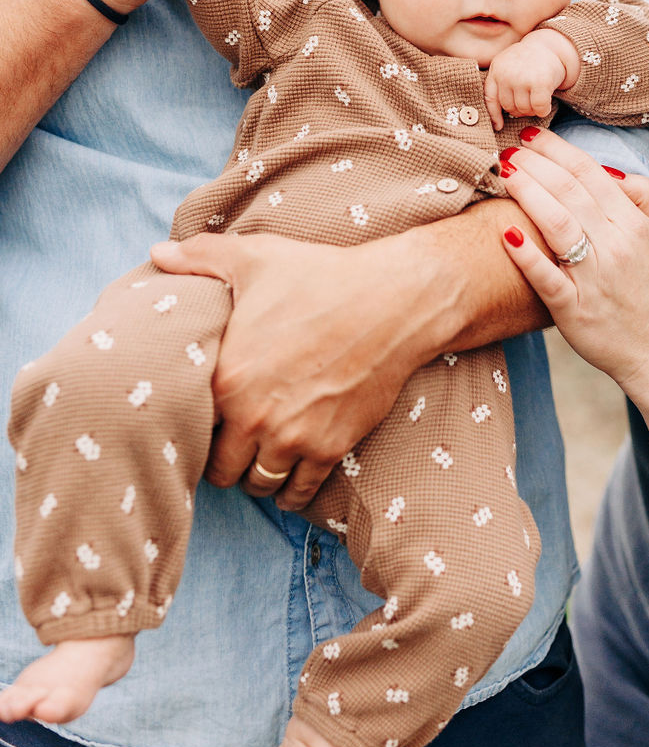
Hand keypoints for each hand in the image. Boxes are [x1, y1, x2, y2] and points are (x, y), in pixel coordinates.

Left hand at [150, 230, 439, 509]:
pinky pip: (299, 493)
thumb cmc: (321, 275)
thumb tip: (156, 253)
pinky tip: (289, 477)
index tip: (204, 417)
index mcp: (226, 377)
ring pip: (257, 484)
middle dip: (223, 457)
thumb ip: (199, 258)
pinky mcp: (330, 448)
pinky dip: (291, 491)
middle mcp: (253, 416)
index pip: (189, 426)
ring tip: (258, 458)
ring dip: (255, 475)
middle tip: (231, 443)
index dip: (192, 423)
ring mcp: (293, 437)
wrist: (392, 300)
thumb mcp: (255, 257)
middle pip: (219, 468)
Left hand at [483, 30, 578, 129]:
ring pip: (524, 109)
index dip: (494, 115)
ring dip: (533, 110)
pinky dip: (543, 110)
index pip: (490, 98)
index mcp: (496, 69)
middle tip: (529, 102)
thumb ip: (501, 85)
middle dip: (520, 110)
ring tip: (537, 100)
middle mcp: (506, 73)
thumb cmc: (527, 60)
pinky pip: (539, 108)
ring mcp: (522, 78)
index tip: (499, 126)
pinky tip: (546, 104)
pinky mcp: (540, 82)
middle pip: (509, 107)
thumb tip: (498, 122)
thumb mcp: (508, 66)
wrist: (549, 45)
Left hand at [498, 128, 648, 396]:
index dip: (559, 150)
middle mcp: (615, 246)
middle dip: (537, 164)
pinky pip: (547, 278)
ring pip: (557, 225)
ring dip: (528, 194)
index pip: (590, 174)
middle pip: (569, 192)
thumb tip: (610, 171)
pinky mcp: (573, 309)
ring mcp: (593, 279)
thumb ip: (645, 197)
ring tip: (505, 172)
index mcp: (634, 225)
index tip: (533, 135)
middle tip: (509, 146)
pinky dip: (527, 255)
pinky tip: (506, 232)